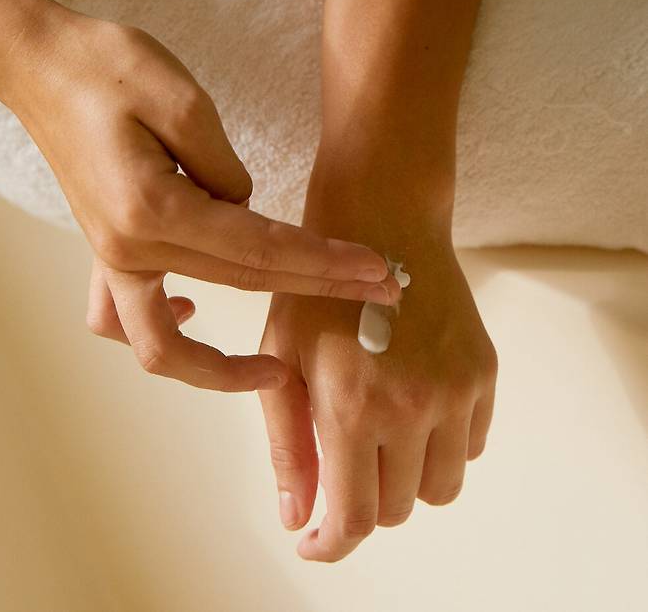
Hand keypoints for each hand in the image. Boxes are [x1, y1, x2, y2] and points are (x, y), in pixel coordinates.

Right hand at [0, 0, 400, 390]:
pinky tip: (196, 311)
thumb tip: (245, 209)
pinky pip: (124, 321)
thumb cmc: (103, 68)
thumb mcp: (180, 98)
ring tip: (274, 368)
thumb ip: (225, 169)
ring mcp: (114, 260)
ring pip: (165, 344)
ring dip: (223, 366)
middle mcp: (130, 251)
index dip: (324, 263)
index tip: (376, 270)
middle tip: (374, 298)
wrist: (40, 67)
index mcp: (153, 211)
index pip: (261, 250)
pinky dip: (166, 333)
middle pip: (241, 287)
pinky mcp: (109, 254)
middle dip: (315, 292)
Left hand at [258, 158, 497, 559]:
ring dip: (407, 480)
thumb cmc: (316, 290)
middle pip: (399, 508)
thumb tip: (296, 516)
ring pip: (442, 487)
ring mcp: (457, 390)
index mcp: (351, 406)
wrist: (383, 225)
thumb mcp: (283, 360)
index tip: (317, 540)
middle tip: (344, 466)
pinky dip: (442, 447)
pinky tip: (415, 411)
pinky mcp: (484, 373)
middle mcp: (412, 407)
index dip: (332, 542)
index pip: (356, 518)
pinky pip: (473, 446)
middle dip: (365, 502)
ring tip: (382, 439)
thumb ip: (288, 444)